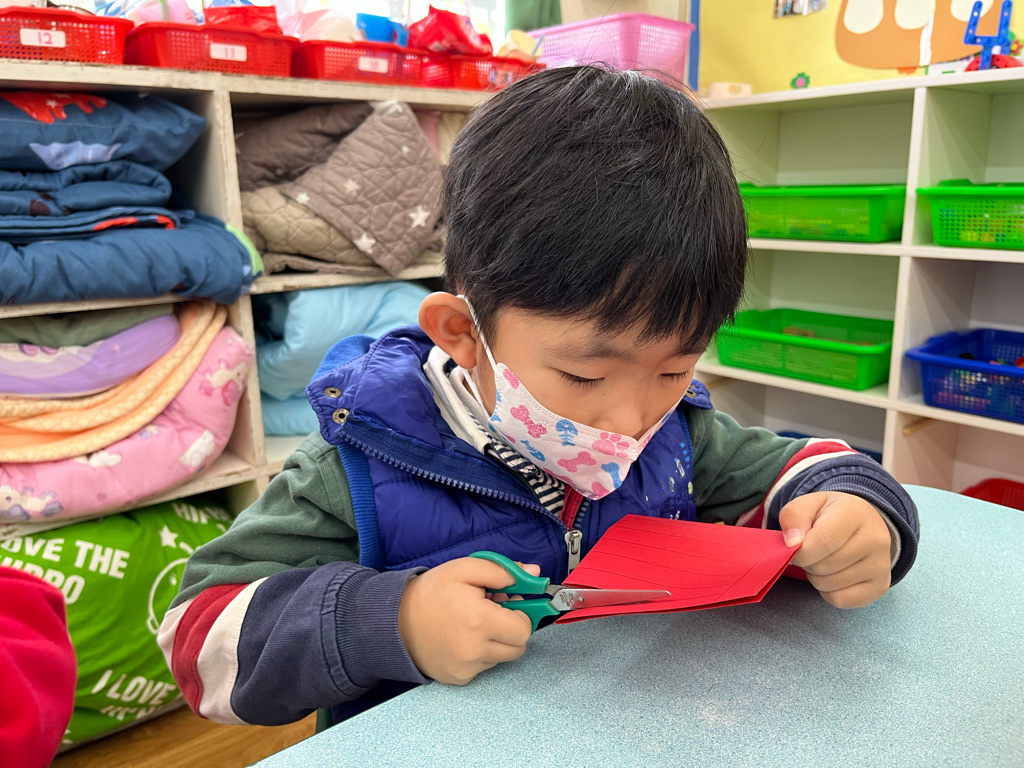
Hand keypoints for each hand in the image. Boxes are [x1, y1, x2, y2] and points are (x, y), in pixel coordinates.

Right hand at [398, 557, 536, 684]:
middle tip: (494, 612)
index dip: (521, 614)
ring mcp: (466, 668)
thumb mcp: (464, 568)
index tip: (509, 604)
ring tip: (475, 623)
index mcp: (479, 621)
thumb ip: (502, 570)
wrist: (394, 620)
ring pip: (502, 657)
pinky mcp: (458, 678)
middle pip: (518, 647)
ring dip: (497, 641)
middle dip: (512, 629)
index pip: (524, 629)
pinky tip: (463, 638)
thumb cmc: (431, 592)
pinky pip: (484, 667)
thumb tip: (535, 573)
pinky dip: (481, 653)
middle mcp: (475, 650)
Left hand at [780, 492, 892, 608]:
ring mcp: (881, 565)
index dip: (800, 551)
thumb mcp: (808, 504)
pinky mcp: (880, 586)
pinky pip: (840, 600)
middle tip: (812, 550)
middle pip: (823, 566)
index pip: (822, 542)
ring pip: (828, 585)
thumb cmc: (830, 514)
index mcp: (855, 514)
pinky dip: (828, 591)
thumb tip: (792, 544)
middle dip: (807, 562)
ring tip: (824, 559)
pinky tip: (834, 574)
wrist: (863, 521)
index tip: (793, 548)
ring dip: (816, 576)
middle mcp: (875, 539)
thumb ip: (793, 517)